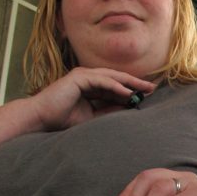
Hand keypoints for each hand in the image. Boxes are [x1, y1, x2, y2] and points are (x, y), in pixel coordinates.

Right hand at [29, 67, 155, 131]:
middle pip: (118, 78)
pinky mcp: (78, 77)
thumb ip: (110, 110)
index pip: (117, 86)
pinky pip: (102, 80)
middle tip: (154, 88)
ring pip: (112, 77)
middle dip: (136, 83)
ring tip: (146, 89)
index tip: (150, 95)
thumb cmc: (64, 119)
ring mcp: (83, 75)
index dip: (133, 89)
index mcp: (92, 86)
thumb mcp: (94, 117)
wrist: (43, 119)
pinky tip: (129, 93)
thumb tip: (130, 108)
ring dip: (130, 82)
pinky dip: (116, 86)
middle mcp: (88, 78)